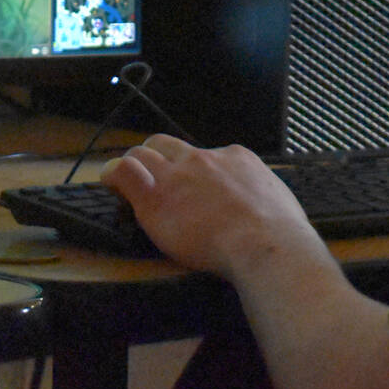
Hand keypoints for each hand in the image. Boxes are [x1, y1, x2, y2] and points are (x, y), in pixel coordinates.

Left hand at [101, 134, 325, 276]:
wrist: (264, 243)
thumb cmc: (279, 234)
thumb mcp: (278, 201)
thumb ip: (262, 197)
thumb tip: (267, 209)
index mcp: (236, 158)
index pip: (205, 154)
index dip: (193, 169)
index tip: (190, 186)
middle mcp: (204, 159)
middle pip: (167, 144)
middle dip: (157, 157)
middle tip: (153, 177)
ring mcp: (178, 175)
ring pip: (143, 153)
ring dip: (134, 165)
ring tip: (127, 181)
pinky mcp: (155, 196)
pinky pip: (123, 172)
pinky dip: (113, 174)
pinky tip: (110, 183)